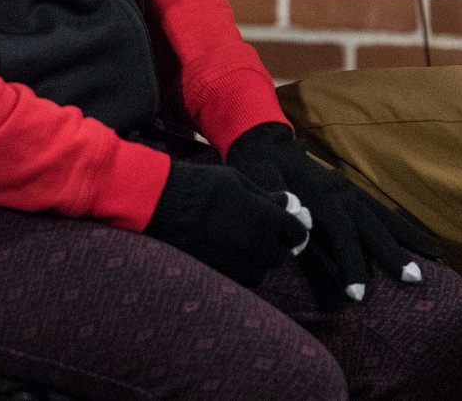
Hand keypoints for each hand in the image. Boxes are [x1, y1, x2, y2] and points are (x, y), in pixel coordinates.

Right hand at [143, 160, 309, 285]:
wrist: (164, 206)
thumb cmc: (202, 186)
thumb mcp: (237, 181)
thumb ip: (265, 197)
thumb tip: (286, 202)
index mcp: (268, 220)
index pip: (297, 234)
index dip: (292, 228)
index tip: (283, 223)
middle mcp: (259, 248)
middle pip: (281, 255)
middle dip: (276, 244)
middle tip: (260, 231)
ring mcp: (240, 266)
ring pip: (262, 271)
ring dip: (258, 260)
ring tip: (241, 244)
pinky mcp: (222, 277)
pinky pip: (242, 280)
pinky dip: (241, 270)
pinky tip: (228, 254)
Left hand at [227, 123, 442, 306]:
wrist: (263, 141)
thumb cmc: (259, 170)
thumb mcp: (259, 185)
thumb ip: (278, 205)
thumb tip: (299, 233)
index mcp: (319, 194)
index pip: (341, 232)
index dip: (351, 262)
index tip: (358, 294)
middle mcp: (340, 191)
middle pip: (371, 225)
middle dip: (393, 253)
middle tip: (415, 279)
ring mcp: (349, 190)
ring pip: (384, 215)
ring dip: (410, 236)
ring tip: (439, 256)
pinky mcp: (351, 192)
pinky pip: (381, 210)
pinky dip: (402, 224)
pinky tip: (420, 239)